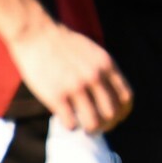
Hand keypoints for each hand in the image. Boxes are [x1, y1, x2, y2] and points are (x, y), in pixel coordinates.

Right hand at [8, 20, 133, 133]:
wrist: (36, 32)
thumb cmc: (63, 44)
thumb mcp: (93, 52)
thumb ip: (104, 71)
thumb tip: (112, 97)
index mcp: (106, 65)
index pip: (126, 97)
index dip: (123, 112)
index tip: (115, 117)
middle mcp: (95, 77)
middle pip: (112, 113)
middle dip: (108, 124)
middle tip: (99, 126)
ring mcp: (75, 87)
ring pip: (94, 123)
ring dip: (92, 130)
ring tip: (85, 128)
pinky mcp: (56, 95)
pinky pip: (71, 123)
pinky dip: (71, 126)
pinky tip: (67, 120)